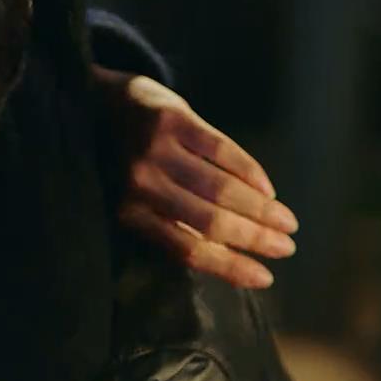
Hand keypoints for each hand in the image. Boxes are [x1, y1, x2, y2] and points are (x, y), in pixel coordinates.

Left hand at [98, 67, 299, 288]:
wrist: (92, 102)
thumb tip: (227, 259)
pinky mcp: (172, 119)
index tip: (266, 278)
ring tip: (287, 223)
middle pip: (211, 221)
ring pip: (221, 188)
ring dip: (261, 210)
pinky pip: (223, 151)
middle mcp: (140, 185)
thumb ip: (169, 225)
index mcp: (128, 214)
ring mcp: (155, 150)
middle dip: (256, 238)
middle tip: (286, 247)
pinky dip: (251, 173)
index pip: (188, 250)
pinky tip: (267, 190)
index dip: (231, 267)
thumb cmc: (119, 161)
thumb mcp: (132, 198)